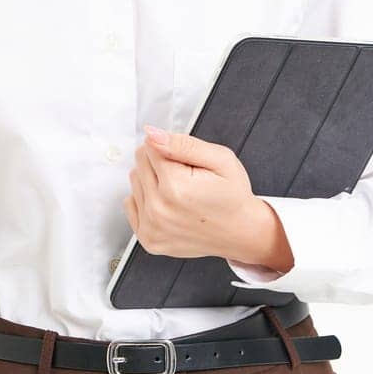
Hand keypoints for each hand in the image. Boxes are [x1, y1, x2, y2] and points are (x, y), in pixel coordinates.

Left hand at [122, 126, 267, 263]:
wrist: (242, 232)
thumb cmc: (233, 196)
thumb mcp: (220, 159)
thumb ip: (183, 144)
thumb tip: (152, 135)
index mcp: (176, 187)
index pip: (150, 146)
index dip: (171, 149)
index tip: (188, 164)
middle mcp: (159, 210)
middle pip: (139, 162)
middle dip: (161, 162)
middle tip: (187, 178)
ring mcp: (152, 228)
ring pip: (134, 181)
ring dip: (153, 181)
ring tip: (180, 192)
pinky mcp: (148, 239)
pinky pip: (131, 203)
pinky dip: (146, 199)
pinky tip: (169, 204)